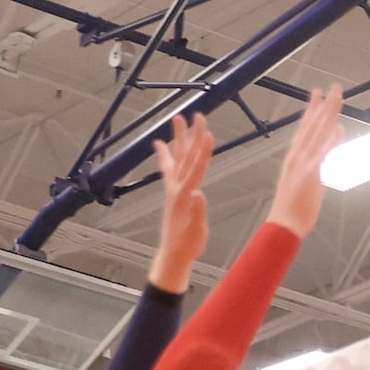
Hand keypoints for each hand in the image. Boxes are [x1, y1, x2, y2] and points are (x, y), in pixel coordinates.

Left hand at [148, 112, 212, 292]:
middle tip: (192, 115)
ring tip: (177, 120)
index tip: (207, 132)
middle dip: (190, 135)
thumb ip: (197, 212)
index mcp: (185, 194)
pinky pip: (169, 168)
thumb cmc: (187, 244)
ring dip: (178, 138)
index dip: (203, 150)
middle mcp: (177, 188)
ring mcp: (173, 189)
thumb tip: (198, 193)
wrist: (173, 253)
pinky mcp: (172, 193)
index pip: (197, 167)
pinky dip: (165, 155)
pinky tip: (161, 146)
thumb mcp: (196, 230)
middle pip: (186, 156)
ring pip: (177, 158)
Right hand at [266, 85, 348, 238]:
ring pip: (317, 133)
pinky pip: (322, 153)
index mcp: (295, 158)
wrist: (283, 224)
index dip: (312, 111)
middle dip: (323, 105)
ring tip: (336, 97)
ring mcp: (303, 163)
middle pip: (312, 125)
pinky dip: (330, 140)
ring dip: (327, 114)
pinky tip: (338, 128)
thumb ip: (317, 166)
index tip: (319, 96)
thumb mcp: (307, 182)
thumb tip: (328, 155)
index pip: (305, 129)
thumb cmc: (294, 209)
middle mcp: (297, 156)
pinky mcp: (310, 174)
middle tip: (331, 88)